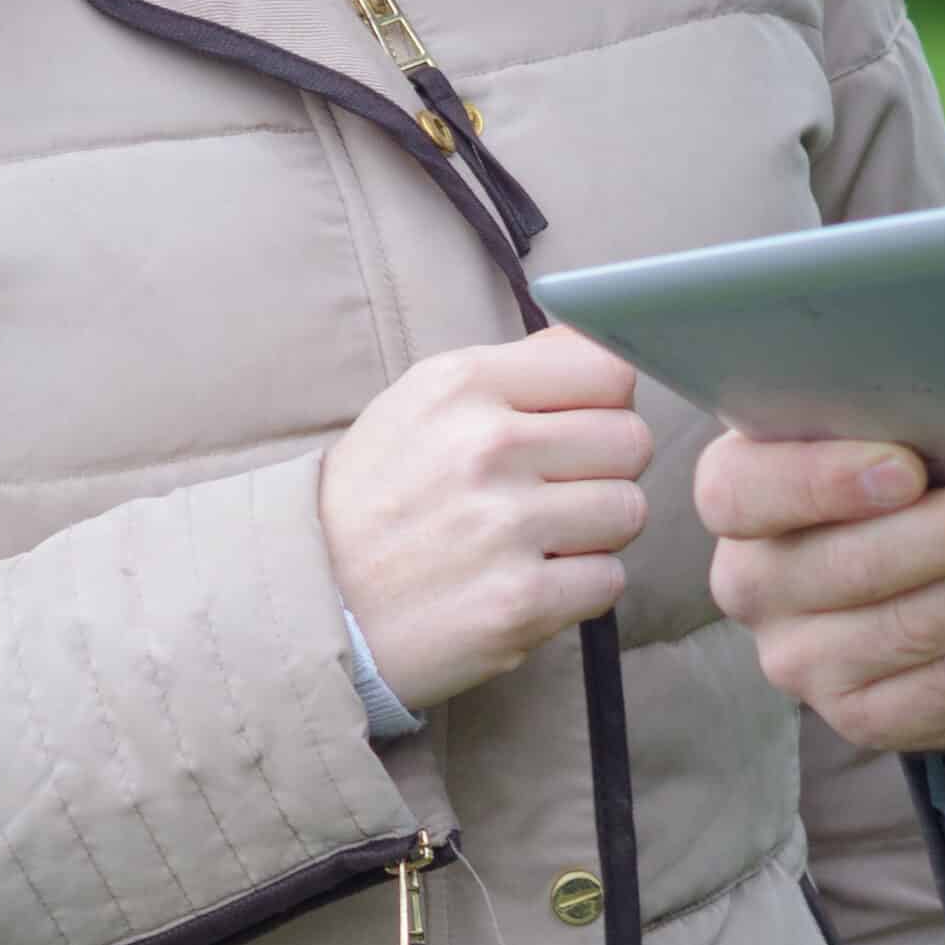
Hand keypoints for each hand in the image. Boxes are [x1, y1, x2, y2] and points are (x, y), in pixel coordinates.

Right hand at [318, 334, 649, 712]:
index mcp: (464, 384)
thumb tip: (595, 341)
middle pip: (631, 441)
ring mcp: (506, 526)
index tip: (576, 428)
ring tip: (538, 539)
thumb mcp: (420, 404)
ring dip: (595, 532)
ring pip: (628, 511)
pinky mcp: (520, 602)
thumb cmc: (376, 499)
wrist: (313, 603)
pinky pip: (609, 580)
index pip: (607, 370)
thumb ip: (513, 371)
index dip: (605, 403)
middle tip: (556, 492)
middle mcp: (488, 446)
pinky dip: (578, 588)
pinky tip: (528, 582)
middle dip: (606, 469)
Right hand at [697, 430, 944, 753]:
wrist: (938, 592)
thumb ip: (915, 421)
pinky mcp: (863, 720)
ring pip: (916, 626)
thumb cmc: (914, 480)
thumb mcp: (894, 436)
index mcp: (737, 494)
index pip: (745, 489)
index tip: (905, 468)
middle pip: (856, 563)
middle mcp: (753, 582)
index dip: (822, 480)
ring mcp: (802, 662)